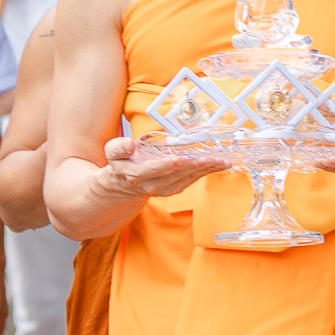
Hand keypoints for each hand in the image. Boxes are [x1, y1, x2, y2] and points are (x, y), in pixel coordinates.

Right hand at [99, 129, 220, 198]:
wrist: (124, 184)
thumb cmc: (121, 163)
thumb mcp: (112, 152)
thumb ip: (118, 147)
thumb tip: (129, 144)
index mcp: (136, 175)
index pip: (154, 169)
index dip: (168, 164)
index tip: (182, 158)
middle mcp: (152, 185)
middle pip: (177, 174)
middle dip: (196, 166)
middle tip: (212, 158)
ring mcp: (164, 189)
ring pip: (188, 178)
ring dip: (206, 170)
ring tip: (222, 161)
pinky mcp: (174, 188)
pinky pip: (192, 180)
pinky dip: (206, 172)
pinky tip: (217, 165)